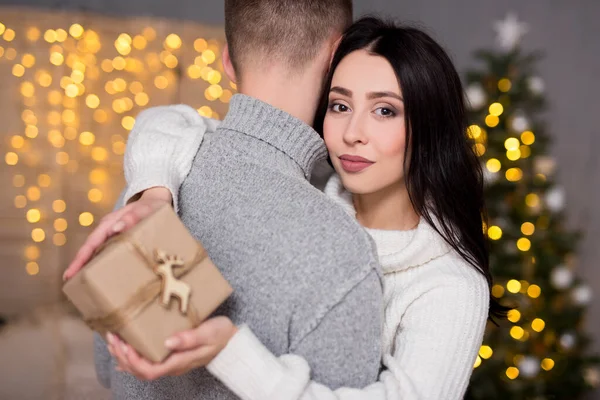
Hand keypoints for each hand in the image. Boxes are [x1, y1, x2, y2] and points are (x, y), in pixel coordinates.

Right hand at [63, 187, 172, 280]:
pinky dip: (104, 262)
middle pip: (90, 249)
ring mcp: (113, 235)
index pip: (91, 242)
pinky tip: (105, 275)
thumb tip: (116, 229)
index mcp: (109, 223)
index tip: (70, 273)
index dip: (80, 259)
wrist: (157, 202)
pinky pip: (109, 252)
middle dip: (80, 265)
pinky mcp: (121, 240)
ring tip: (84, 284)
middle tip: (70, 283)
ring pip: (98, 251)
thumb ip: (133, 217)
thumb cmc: (151, 206)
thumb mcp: (145, 210)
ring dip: (91, 265)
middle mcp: (108, 229)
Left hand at [107, 316, 237, 379]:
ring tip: (113, 341)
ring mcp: (171, 363)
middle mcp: (173, 366)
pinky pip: (146, 362)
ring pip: (141, 368)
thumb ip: (189, 338)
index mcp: (179, 362)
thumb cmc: (221, 335)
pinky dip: (131, 357)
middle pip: (140, 371)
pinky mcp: (171, 357)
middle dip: (122, 357)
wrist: (233, 341)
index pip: (149, 370)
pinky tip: (122, 352)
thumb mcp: (209, 333)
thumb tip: (167, 343)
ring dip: (124, 357)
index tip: (124, 344)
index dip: (133, 361)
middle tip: (113, 337)